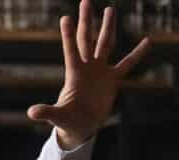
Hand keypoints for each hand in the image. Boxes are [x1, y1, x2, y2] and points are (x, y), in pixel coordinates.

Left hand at [28, 0, 150, 149]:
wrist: (81, 128)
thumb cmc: (67, 122)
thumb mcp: (57, 117)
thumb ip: (47, 112)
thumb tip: (31, 112)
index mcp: (74, 74)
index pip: (71, 50)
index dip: (68, 35)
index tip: (65, 17)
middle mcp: (87, 68)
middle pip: (87, 38)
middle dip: (87, 21)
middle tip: (85, 1)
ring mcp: (100, 71)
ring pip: (105, 44)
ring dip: (108, 27)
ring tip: (109, 9)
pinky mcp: (112, 80)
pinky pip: (127, 63)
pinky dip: (137, 54)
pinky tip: (147, 41)